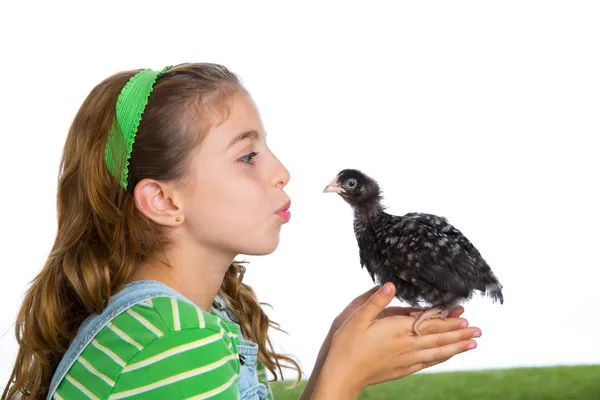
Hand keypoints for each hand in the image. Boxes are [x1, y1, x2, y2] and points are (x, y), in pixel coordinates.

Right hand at [316, 282, 480, 397]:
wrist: (343, 374)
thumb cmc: (347, 344)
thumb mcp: (357, 318)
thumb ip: (376, 301)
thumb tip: (391, 284)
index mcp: (397, 329)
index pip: (429, 321)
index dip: (447, 317)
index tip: (464, 313)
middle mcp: (407, 345)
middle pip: (439, 336)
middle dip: (460, 332)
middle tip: (479, 330)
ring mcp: (407, 359)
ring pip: (438, 351)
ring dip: (456, 346)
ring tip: (473, 343)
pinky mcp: (404, 369)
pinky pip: (429, 362)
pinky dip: (443, 358)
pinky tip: (448, 356)